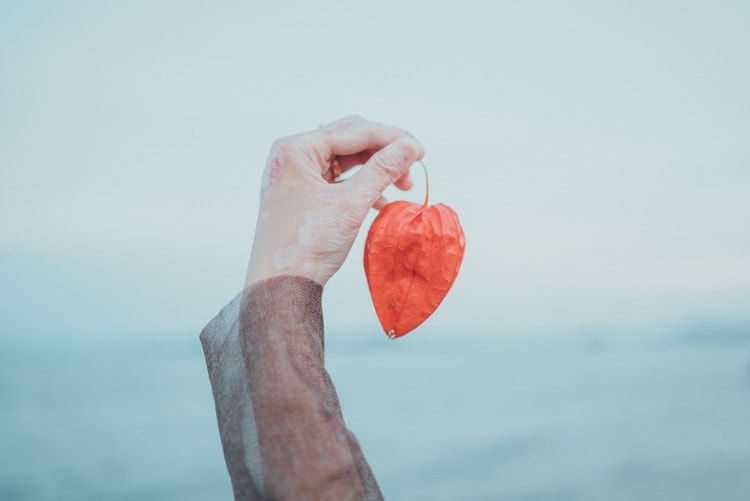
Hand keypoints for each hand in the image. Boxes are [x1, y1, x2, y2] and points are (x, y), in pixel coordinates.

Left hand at [245, 116, 424, 285]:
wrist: (279, 286)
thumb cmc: (306, 245)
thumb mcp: (350, 205)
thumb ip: (382, 171)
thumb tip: (411, 147)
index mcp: (296, 149)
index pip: (354, 131)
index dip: (392, 139)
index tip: (421, 152)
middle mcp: (293, 156)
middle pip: (350, 140)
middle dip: (384, 153)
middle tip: (412, 170)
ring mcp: (296, 176)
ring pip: (346, 161)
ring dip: (376, 171)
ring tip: (402, 188)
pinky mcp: (302, 195)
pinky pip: (338, 181)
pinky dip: (361, 187)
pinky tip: (382, 203)